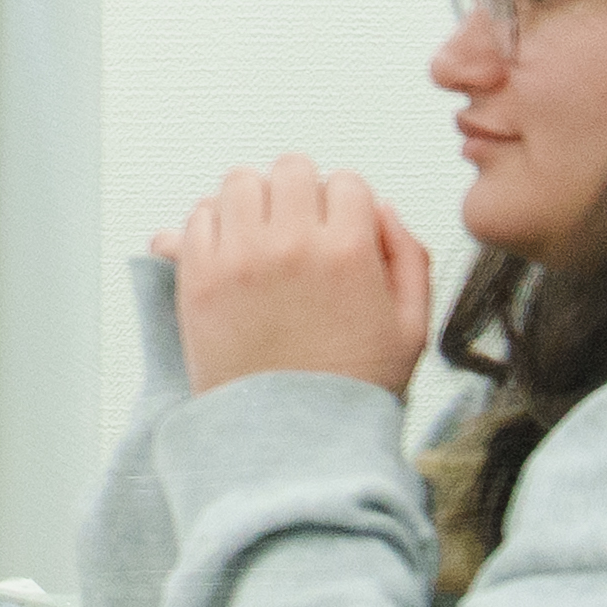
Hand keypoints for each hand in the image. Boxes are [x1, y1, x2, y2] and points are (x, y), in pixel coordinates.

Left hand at [163, 153, 433, 395]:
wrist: (291, 436)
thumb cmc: (351, 386)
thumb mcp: (411, 326)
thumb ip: (407, 256)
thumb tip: (382, 208)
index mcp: (348, 251)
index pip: (345, 182)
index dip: (346, 205)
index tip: (340, 228)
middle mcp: (289, 244)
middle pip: (290, 170)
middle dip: (300, 193)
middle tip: (301, 228)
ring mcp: (237, 256)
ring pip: (237, 183)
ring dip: (252, 202)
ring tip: (262, 237)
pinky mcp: (195, 276)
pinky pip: (195, 218)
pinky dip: (210, 225)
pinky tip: (230, 253)